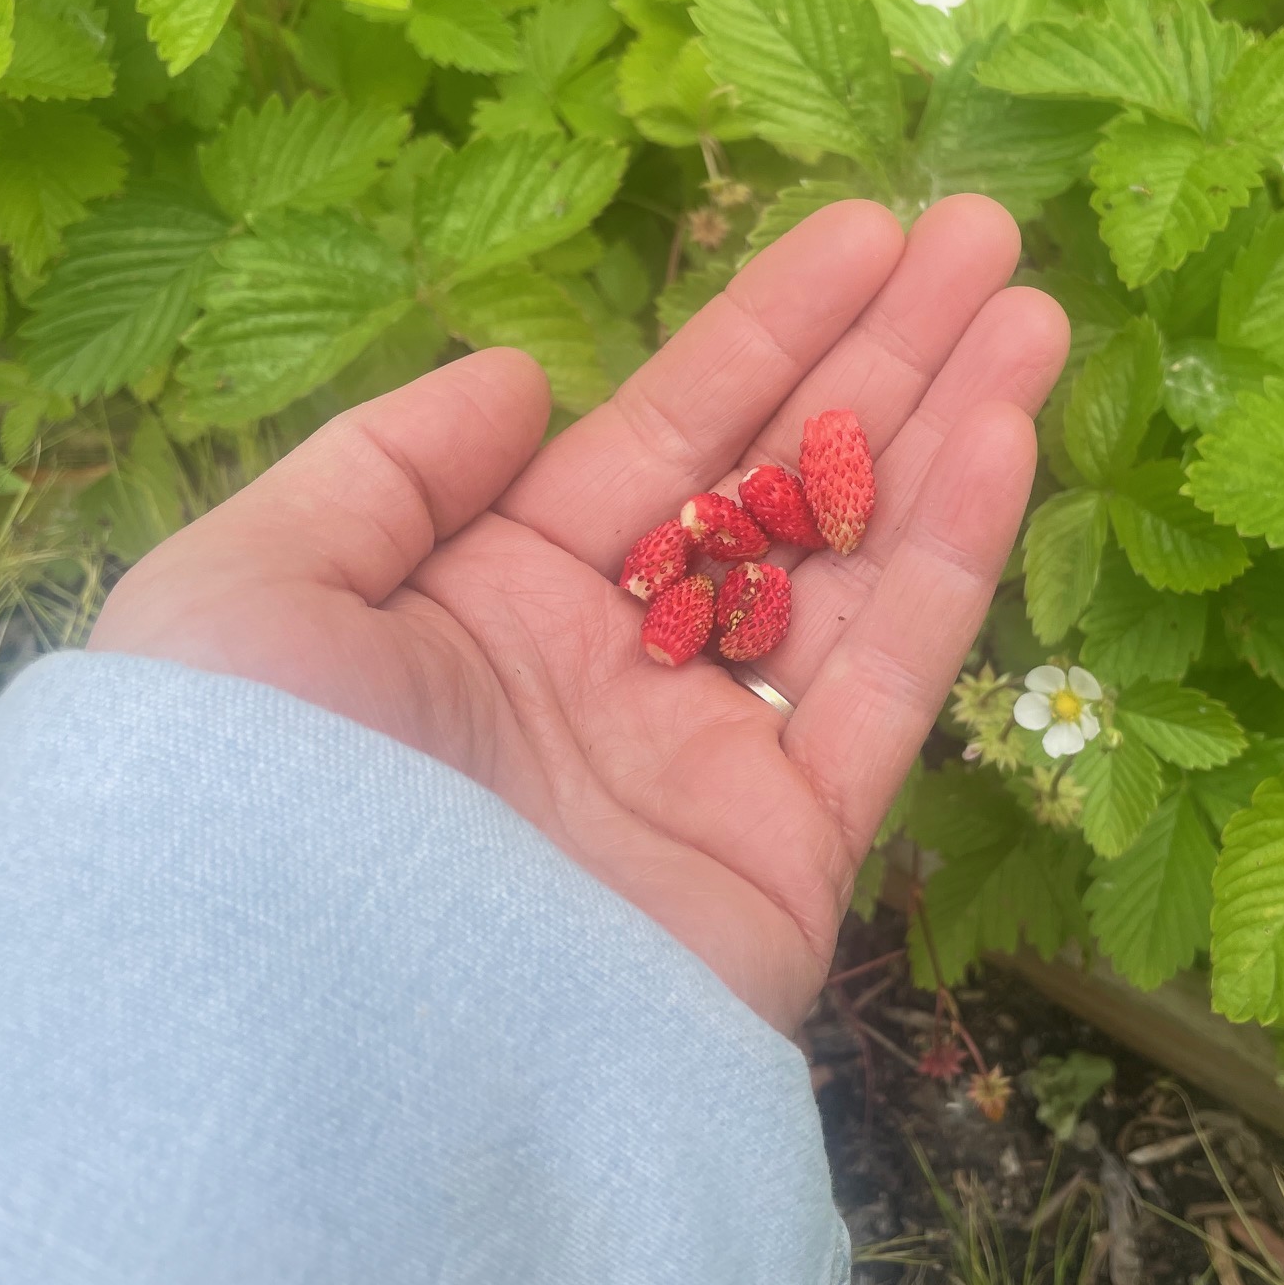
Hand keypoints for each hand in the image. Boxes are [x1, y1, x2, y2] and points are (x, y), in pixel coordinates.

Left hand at [89, 197, 1067, 1027]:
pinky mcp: (789, 853)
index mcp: (491, 602)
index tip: (861, 233)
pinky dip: (950, 561)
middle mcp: (613, 670)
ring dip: (948, 432)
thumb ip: (385, 468)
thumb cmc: (248, 793)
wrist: (309, 1051)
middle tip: (984, 235)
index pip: (660, 435)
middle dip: (882, 356)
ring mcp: (709, 762)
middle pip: (779, 481)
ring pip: (857, 567)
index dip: (765, 328)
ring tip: (1035, 311)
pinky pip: (886, 687)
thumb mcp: (253, 591)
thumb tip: (528, 380)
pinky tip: (1007, 436)